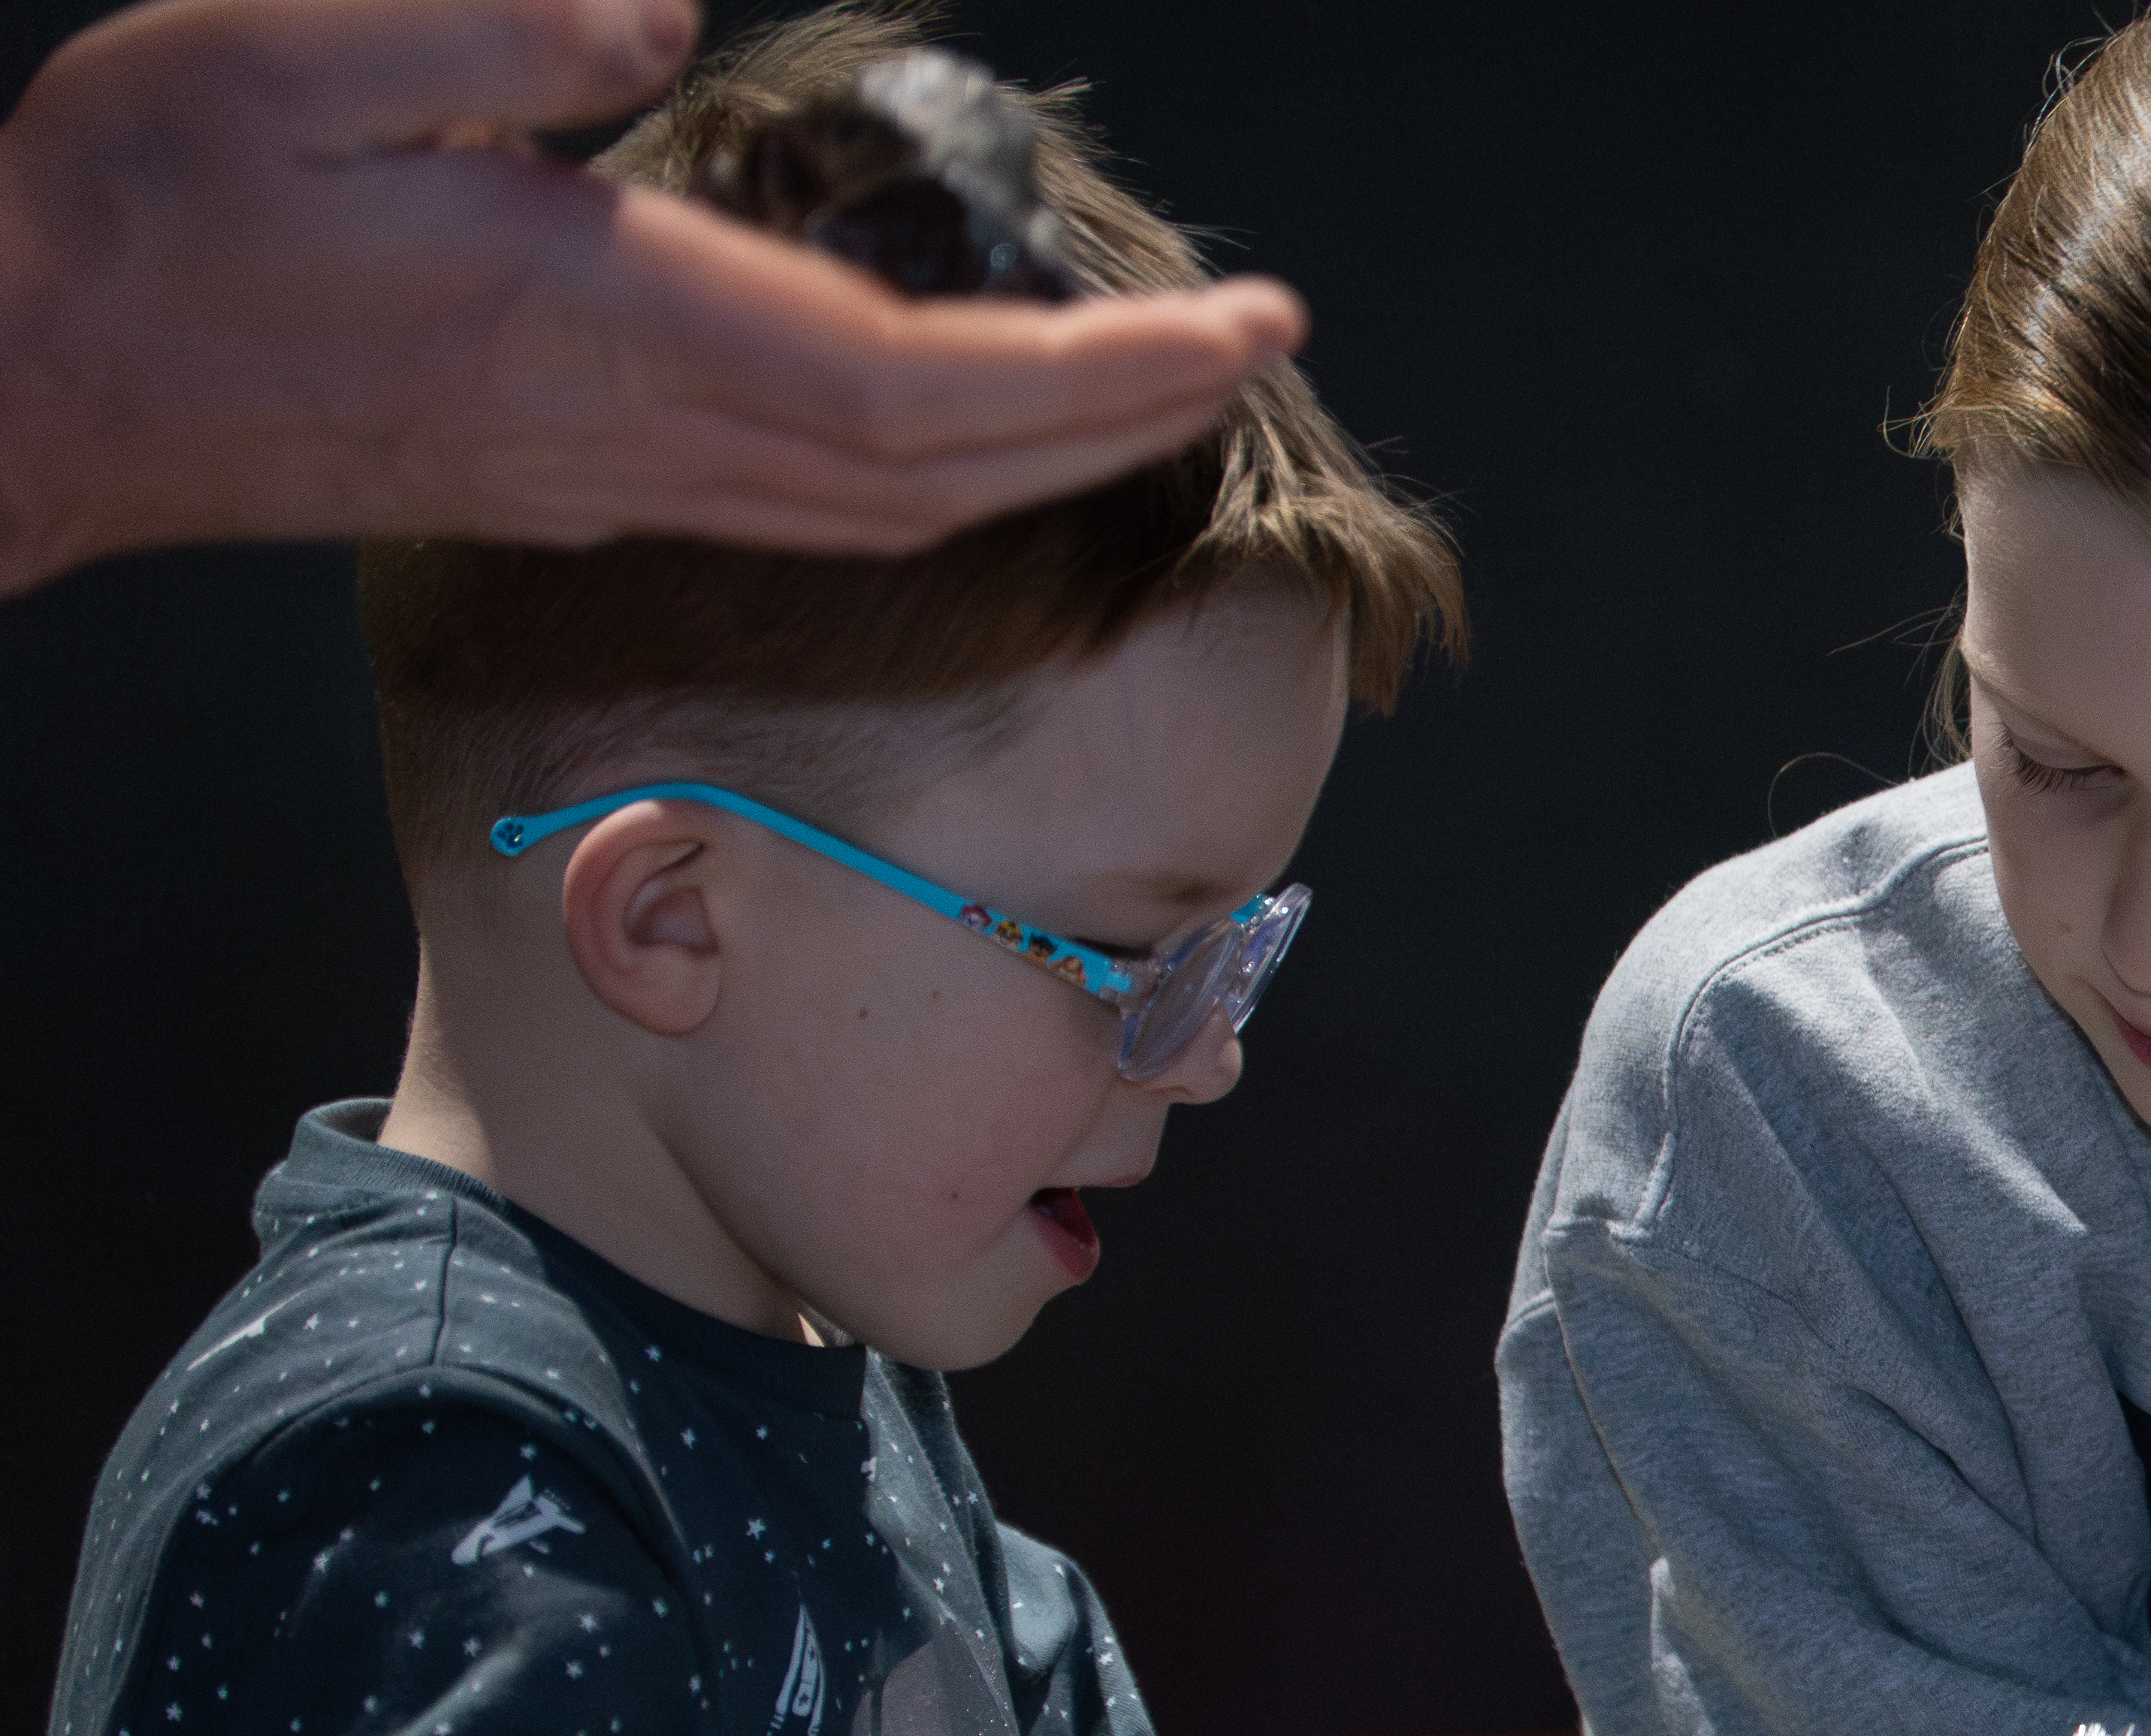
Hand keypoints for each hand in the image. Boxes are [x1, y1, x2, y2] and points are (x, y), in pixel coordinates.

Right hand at [0, 0, 1309, 591]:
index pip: (923, 382)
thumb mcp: (292, 62)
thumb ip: (491, 38)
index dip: (1100, 369)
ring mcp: (627, 476)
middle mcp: (650, 428)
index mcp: (612, 321)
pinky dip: (948, 472)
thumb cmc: (153, 209)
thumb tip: (651, 18)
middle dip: (1127, 413)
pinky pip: (823, 504)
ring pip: (902, 503)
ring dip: (1055, 453)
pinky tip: (991, 434)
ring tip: (1169, 387)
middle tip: (1260, 346)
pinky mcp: (595, 482)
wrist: (47, 377)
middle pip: (952, 463)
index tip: (1233, 329)